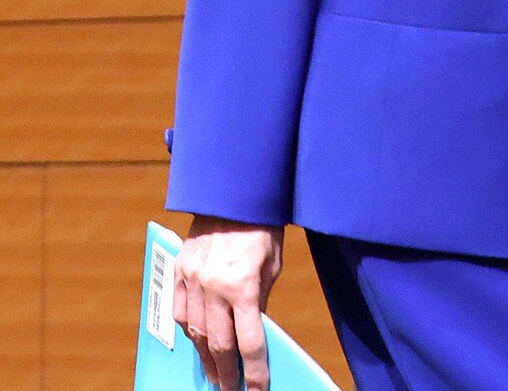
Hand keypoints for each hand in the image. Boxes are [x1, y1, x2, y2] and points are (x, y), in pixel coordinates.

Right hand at [172, 217, 284, 390]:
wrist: (233, 192)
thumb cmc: (260, 227)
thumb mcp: (272, 265)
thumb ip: (260, 299)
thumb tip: (251, 331)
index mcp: (243, 285)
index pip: (249, 341)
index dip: (254, 372)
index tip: (257, 389)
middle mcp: (214, 286)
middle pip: (217, 344)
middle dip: (225, 372)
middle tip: (230, 390)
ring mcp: (192, 279)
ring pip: (195, 332)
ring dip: (205, 357)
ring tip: (214, 373)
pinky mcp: (179, 270)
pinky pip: (180, 312)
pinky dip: (188, 330)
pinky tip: (197, 341)